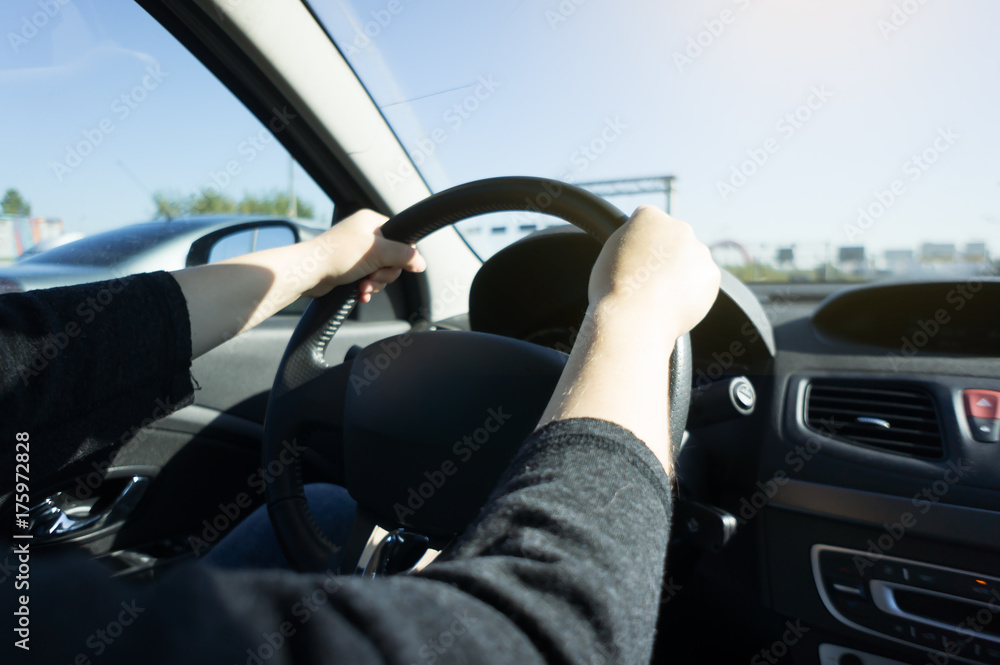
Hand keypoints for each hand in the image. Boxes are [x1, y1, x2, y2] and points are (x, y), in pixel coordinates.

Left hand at [303, 209, 426, 301]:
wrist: (308, 272)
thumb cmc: (337, 255)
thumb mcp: (378, 253)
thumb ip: (404, 256)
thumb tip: (421, 263)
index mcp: (371, 221)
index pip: (400, 237)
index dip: (401, 254)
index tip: (397, 265)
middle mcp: (364, 234)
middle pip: (393, 257)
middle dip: (385, 273)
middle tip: (374, 276)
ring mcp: (356, 251)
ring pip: (381, 270)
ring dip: (376, 282)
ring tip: (364, 286)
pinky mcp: (350, 267)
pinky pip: (369, 278)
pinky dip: (367, 287)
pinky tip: (361, 292)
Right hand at [588, 205, 719, 339]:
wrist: (632, 318)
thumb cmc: (612, 290)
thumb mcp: (610, 254)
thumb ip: (631, 243)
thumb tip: (642, 247)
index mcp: (648, 216)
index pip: (647, 222)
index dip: (640, 245)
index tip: (634, 262)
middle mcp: (677, 227)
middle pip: (673, 239)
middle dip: (664, 256)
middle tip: (648, 282)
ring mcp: (698, 250)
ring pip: (690, 261)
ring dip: (680, 273)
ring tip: (660, 297)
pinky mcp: (711, 274)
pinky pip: (702, 282)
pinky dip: (692, 293)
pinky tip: (673, 304)